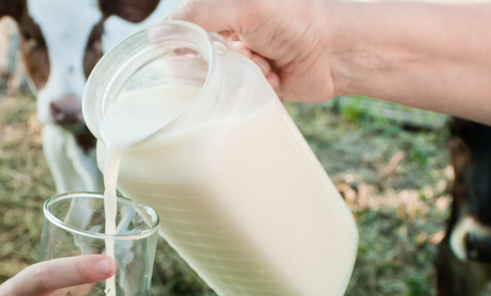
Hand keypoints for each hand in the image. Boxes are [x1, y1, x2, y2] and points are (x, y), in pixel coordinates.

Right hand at [167, 0, 335, 101]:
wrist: (334, 52)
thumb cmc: (293, 20)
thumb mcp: (241, 8)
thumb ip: (197, 15)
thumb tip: (155, 35)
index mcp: (224, 9)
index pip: (184, 27)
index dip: (185, 41)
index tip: (191, 51)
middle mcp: (230, 32)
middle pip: (199, 56)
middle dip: (221, 58)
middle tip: (244, 52)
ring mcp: (243, 59)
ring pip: (219, 77)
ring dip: (241, 72)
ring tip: (265, 63)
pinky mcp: (256, 83)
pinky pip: (238, 93)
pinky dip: (255, 86)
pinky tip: (275, 76)